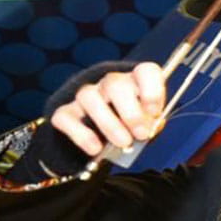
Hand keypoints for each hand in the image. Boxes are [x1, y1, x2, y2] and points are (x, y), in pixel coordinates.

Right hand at [49, 62, 165, 155]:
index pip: (145, 71)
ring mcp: (85, 95)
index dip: (152, 90)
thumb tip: (149, 129)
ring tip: (123, 143)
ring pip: (89, 96)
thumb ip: (151, 124)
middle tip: (140, 135)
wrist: (99, 137)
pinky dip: (82, 135)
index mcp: (136, 81)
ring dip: (109, 123)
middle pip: (115, 84)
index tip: (154, 113)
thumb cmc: (132, 126)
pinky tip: (96, 149)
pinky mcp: (65, 112)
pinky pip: (66, 118)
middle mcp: (110, 83)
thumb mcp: (147, 124)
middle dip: (131, 112)